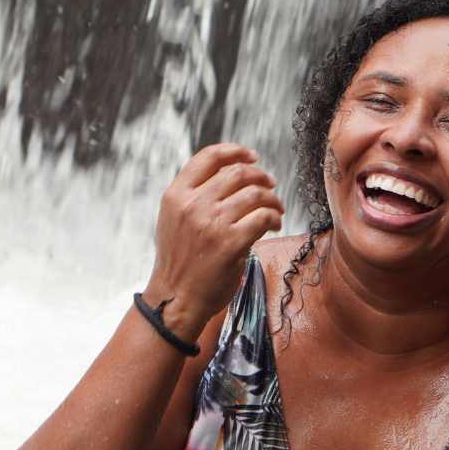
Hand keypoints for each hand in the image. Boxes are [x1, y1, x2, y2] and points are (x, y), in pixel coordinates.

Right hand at [143, 143, 284, 337]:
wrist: (176, 298)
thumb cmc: (178, 262)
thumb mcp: (172, 221)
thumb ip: (192, 197)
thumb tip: (228, 177)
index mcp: (175, 195)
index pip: (209, 157)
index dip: (235, 151)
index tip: (252, 156)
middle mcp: (192, 204)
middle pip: (237, 172)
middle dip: (260, 176)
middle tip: (271, 184)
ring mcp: (212, 222)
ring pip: (255, 194)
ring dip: (272, 199)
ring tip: (276, 209)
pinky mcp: (231, 242)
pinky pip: (263, 217)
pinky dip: (274, 217)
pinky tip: (274, 224)